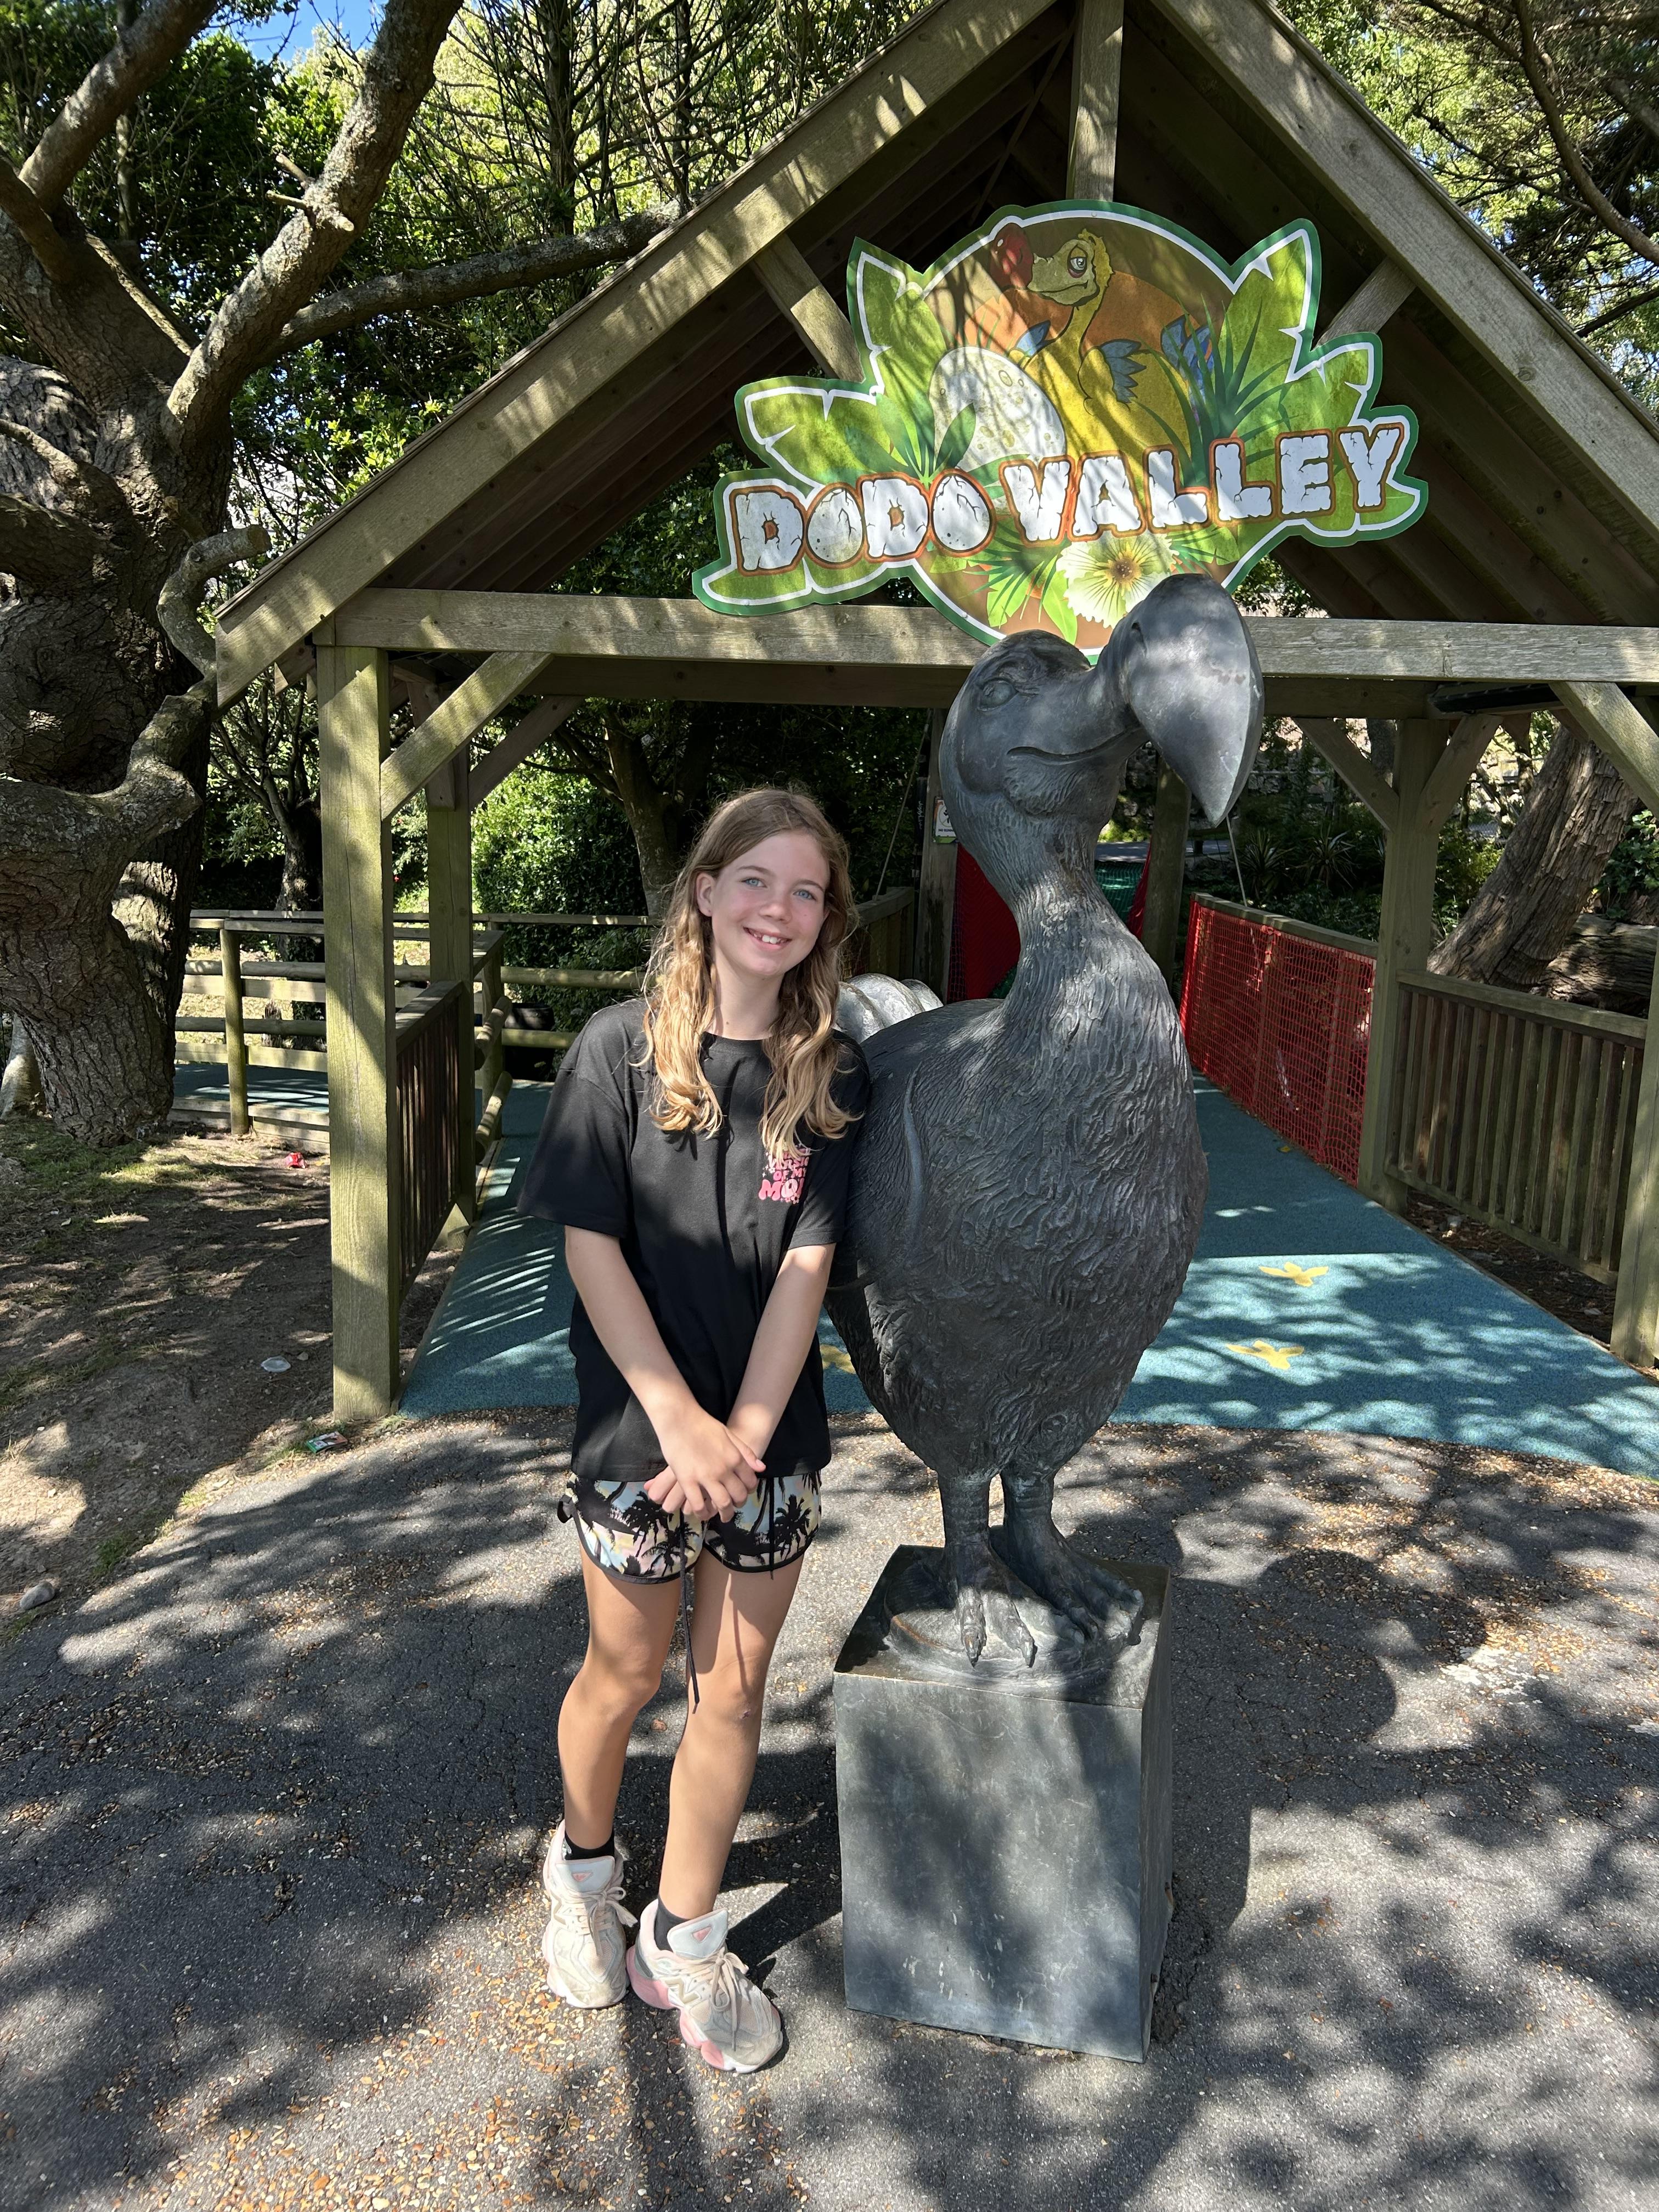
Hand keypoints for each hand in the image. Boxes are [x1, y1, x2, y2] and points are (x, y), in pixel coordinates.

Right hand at [644, 1407, 764, 1520]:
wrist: (679, 1418)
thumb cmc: (703, 1424)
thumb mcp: (729, 1434)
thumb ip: (746, 1452)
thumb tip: (761, 1468)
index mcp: (735, 1458)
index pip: (750, 1482)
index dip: (749, 1491)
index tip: (743, 1493)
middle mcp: (724, 1469)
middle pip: (738, 1495)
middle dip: (738, 1505)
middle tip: (734, 1507)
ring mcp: (705, 1476)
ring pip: (721, 1503)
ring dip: (724, 1513)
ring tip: (722, 1516)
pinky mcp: (687, 1480)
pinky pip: (698, 1504)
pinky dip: (703, 1513)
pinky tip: (703, 1513)